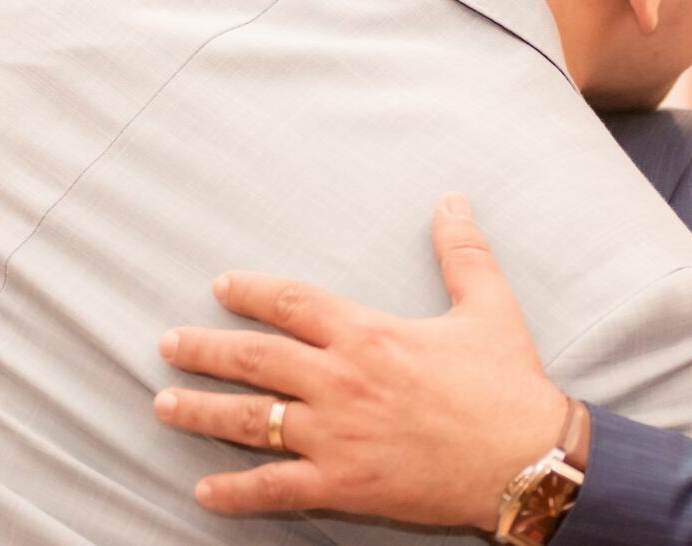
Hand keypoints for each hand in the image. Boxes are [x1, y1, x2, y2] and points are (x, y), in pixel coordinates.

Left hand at [153, 193, 571, 530]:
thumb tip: (452, 199)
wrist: (526, 460)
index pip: (291, 303)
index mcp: (368, 334)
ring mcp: (337, 436)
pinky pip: (276, 488)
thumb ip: (462, 251)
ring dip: (202, 411)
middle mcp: (341, 381)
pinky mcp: (345, 484)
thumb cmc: (508, 385)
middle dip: (204, 349)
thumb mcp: (488, 306)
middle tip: (167, 344)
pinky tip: (204, 491)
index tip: (220, 287)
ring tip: (164, 404)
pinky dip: (236, 491)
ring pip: (251, 420)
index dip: (251, 292)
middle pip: (256, 358)